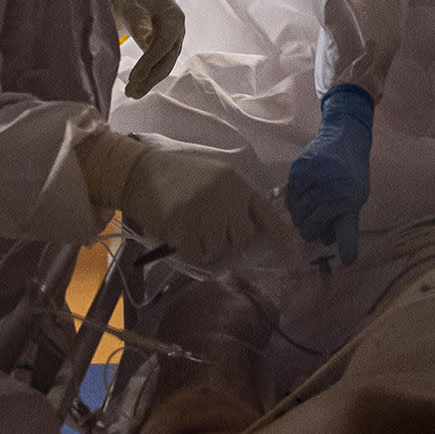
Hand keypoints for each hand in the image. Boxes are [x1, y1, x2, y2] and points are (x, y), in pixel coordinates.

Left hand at [109, 0, 186, 98]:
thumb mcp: (135, 2)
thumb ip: (140, 21)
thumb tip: (147, 41)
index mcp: (174, 19)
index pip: (163, 45)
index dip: (150, 62)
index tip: (134, 77)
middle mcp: (178, 32)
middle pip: (167, 60)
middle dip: (150, 78)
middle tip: (132, 92)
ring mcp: (173, 41)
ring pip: (165, 66)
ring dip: (149, 81)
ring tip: (132, 93)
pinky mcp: (164, 47)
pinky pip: (159, 64)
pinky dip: (148, 76)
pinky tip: (136, 86)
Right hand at [121, 149, 299, 268]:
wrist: (139, 172)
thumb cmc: (178, 176)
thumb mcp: (214, 179)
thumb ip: (235, 202)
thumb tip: (251, 236)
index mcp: (237, 183)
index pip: (266, 215)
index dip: (282, 239)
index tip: (295, 261)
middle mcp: (227, 198)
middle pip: (242, 239)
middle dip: (227, 239)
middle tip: (206, 224)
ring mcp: (207, 213)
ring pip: (218, 249)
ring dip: (204, 243)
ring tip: (188, 221)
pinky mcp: (186, 228)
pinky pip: (196, 254)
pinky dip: (187, 248)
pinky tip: (177, 228)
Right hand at [284, 84, 374, 263]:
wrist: (345, 138)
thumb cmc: (351, 172)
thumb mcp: (355, 196)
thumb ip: (342, 220)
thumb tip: (326, 242)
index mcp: (351, 201)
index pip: (348, 228)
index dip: (348, 246)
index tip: (347, 262)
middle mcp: (334, 191)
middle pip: (310, 224)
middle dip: (309, 231)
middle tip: (310, 231)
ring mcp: (315, 179)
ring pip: (297, 211)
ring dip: (299, 216)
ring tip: (306, 212)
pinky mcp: (300, 169)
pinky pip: (290, 195)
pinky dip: (293, 201)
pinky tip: (301, 198)